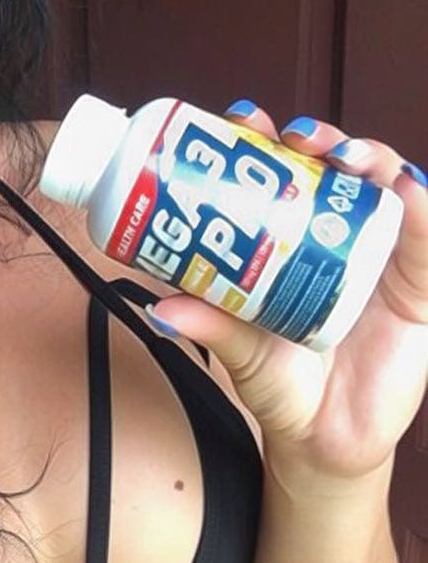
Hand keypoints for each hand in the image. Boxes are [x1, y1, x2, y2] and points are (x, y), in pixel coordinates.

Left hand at [147, 101, 427, 481]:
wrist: (326, 440)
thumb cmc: (281, 383)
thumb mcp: (241, 349)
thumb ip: (211, 324)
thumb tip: (161, 307)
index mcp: (289, 236)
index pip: (280, 170)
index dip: (263, 138)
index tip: (240, 121)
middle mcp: (336, 234)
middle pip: (333, 165)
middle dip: (316, 137)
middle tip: (292, 135)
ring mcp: (380, 252)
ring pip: (383, 184)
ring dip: (369, 156)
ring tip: (344, 156)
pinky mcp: (419, 283)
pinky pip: (426, 237)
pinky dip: (420, 205)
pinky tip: (405, 188)